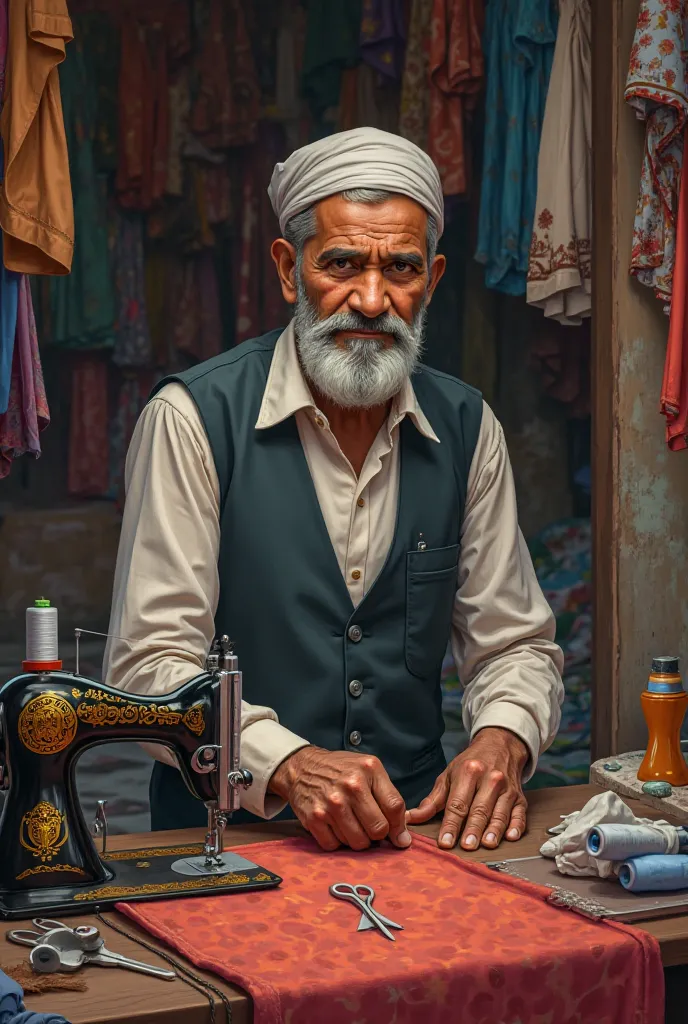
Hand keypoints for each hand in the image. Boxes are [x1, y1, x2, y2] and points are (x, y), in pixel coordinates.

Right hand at [268, 746, 411, 852]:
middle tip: (369, 826)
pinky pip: (335, 846)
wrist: (302, 767)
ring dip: (357, 839)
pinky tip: (335, 826)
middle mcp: (351, 786)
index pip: (395, 807)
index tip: (398, 835)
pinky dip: (337, 841)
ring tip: (351, 823)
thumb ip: (389, 798)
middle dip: (377, 834)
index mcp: (369, 770)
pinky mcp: (314, 818)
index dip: (399, 827)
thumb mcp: (369, 770)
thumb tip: (403, 839)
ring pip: (358, 843)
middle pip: (378, 830)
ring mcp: (331, 803)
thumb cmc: (341, 770)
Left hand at [406, 728, 528, 850]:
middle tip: (466, 846)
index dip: (451, 824)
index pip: (457, 803)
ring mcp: (507, 789)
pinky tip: (510, 836)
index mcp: (469, 772)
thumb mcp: (448, 775)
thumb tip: (412, 818)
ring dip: (494, 830)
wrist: (500, 746)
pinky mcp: (520, 797)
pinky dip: (516, 826)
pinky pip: (519, 814)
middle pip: (479, 808)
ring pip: (500, 813)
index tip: (445, 842)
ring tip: (487, 844)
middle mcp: (490, 779)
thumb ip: (432, 800)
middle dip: (472, 828)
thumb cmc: (470, 764)